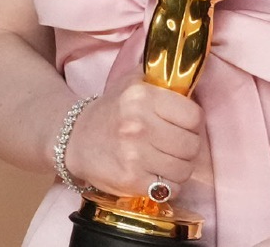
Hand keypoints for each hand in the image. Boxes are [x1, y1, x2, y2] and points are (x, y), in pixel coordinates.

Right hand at [64, 72, 203, 197]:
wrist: (76, 138)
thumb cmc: (111, 110)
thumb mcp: (133, 83)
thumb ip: (162, 81)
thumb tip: (191, 87)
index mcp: (143, 97)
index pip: (194, 116)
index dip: (194, 123)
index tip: (185, 125)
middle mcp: (139, 124)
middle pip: (191, 145)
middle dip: (189, 147)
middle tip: (177, 145)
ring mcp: (134, 155)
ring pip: (184, 169)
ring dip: (180, 168)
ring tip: (168, 161)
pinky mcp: (130, 180)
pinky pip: (169, 189)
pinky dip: (169, 186)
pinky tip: (159, 176)